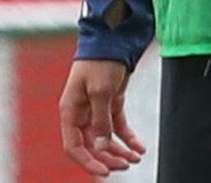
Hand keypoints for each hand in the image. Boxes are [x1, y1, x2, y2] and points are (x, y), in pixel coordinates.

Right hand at [59, 59, 146, 175]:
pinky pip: (117, 127)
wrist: (113, 39)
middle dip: (108, 158)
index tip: (105, 172)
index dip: (87, 162)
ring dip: (119, 151)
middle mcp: (81, 113)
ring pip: (105, 139)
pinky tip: (140, 147)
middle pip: (91, 145)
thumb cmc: (100, 61)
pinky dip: (128, 138)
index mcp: (70, 110)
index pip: (73, 145)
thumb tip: (100, 147)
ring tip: (136, 158)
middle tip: (126, 165)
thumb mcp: (101, 92)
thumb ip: (100, 121)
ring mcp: (95, 109)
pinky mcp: (110, 103)